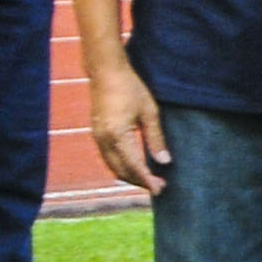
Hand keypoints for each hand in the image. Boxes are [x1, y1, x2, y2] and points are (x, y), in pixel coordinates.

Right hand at [87, 59, 168, 194]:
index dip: (147, 180)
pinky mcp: (97, 133)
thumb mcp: (149, 112)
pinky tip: (135, 167)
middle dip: (139, 181)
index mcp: (116, 135)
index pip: (133, 165)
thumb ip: (156, 138)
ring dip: (130, 175)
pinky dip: (121, 166)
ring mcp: (97, 137)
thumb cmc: (130, 88)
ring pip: (112, 165)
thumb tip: (164, 161)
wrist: (106, 72)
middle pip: (120, 170)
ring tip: (150, 180)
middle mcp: (103, 139)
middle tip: (159, 187)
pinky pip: (108, 157)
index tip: (160, 189)